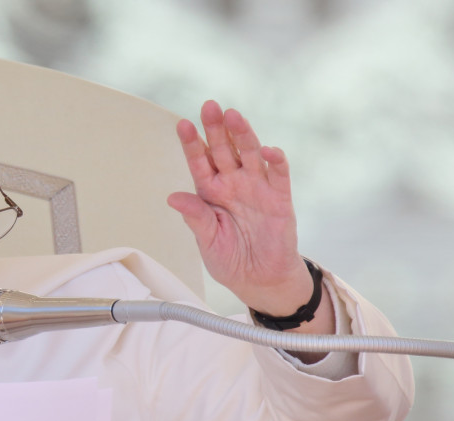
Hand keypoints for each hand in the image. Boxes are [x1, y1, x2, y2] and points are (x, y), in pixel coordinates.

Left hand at [169, 101, 329, 333]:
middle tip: (209, 107)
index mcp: (210, 192)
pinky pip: (279, 175)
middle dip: (216, 128)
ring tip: (234, 116)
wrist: (260, 280)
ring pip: (250, 154)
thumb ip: (196, 217)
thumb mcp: (207, 241)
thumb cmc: (230, 259)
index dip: (192, 143)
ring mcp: (257, 188)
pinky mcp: (280, 199)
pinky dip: (275, 162)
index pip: (199, 162)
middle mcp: (233, 184)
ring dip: (243, 134)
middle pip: (223, 150)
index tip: (183, 125)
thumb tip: (173, 197)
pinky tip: (268, 150)